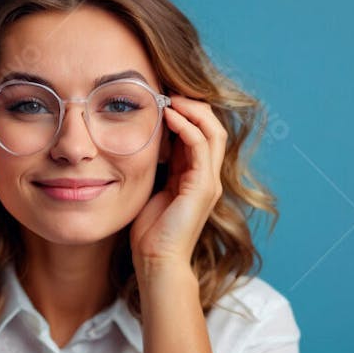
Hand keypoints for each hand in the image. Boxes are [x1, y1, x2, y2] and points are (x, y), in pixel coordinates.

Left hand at [130, 95, 226, 274]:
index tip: (162, 98)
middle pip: (212, 127)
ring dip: (192, 110)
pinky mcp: (203, 186)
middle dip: (193, 105)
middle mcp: (207, 176)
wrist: (156, 260)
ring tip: (170, 98)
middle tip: (169, 91)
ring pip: (213, 131)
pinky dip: (187, 126)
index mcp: (195, 176)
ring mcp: (209, 181)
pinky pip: (200, 146)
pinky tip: (168, 116)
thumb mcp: (150, 189)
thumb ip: (155, 168)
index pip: (200, 133)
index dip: (185, 112)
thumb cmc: (149, 232)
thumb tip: (140, 143)